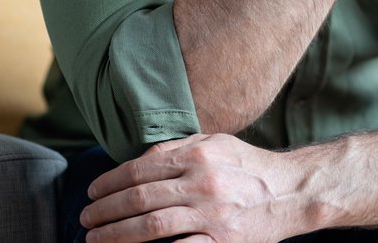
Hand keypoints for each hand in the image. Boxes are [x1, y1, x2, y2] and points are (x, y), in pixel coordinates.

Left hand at [79, 134, 303, 242]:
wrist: (292, 191)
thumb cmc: (251, 167)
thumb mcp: (217, 144)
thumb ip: (179, 148)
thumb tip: (140, 159)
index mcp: (199, 155)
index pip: (141, 169)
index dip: (110, 182)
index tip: (92, 192)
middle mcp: (203, 182)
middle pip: (140, 198)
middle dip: (105, 210)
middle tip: (85, 219)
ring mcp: (212, 213)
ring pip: (152, 226)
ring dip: (116, 234)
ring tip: (95, 238)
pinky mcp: (223, 240)